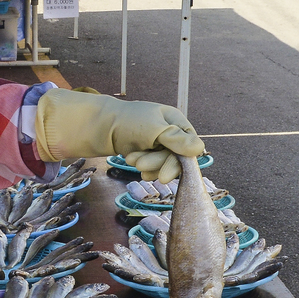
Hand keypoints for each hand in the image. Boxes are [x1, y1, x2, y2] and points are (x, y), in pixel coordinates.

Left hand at [33, 90, 203, 181]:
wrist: (99, 126)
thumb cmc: (127, 122)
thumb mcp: (155, 129)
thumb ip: (177, 139)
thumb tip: (200, 149)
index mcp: (176, 121)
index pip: (189, 148)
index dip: (178, 163)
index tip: (164, 176)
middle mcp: (171, 132)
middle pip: (177, 158)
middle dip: (157, 163)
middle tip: (138, 164)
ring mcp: (160, 143)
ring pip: (165, 164)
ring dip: (149, 165)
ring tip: (132, 159)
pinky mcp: (149, 152)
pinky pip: (156, 167)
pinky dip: (147, 169)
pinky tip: (137, 168)